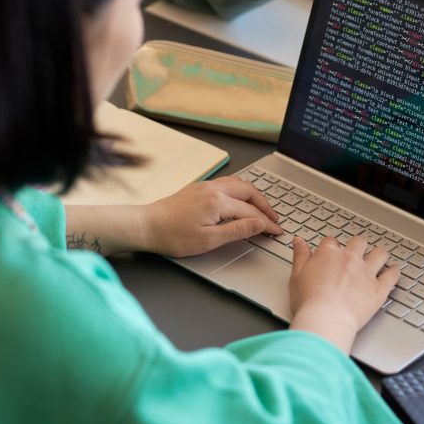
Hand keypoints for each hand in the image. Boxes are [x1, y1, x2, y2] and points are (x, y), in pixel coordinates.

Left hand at [140, 177, 282, 256]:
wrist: (146, 225)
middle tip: (274, 219)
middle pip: (249, 192)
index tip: (276, 230)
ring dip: (254, 195)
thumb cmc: (172, 235)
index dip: (267, 222)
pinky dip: (241, 191)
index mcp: (218, 201)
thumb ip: (237, 230)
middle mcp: (214, 189)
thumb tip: (259, 224)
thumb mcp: (209, 240)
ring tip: (262, 209)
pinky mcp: (199, 188)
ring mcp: (206, 186)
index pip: (251, 211)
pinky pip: (227, 184)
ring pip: (239, 184)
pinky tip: (241, 200)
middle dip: (265, 205)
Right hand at [288, 235, 399, 352]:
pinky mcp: (379, 289)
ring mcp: (367, 273)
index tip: (331, 252)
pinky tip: (394, 271)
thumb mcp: (296, 276)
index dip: (331, 247)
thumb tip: (299, 242)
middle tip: (357, 252)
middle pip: (359, 242)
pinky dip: (394, 272)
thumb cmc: (309, 301)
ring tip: (379, 257)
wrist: (326, 319)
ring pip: (379, 254)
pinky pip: (392, 276)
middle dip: (358, 245)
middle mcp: (350, 259)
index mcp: (329, 254)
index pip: (331, 242)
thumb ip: (300, 256)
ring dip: (379, 254)